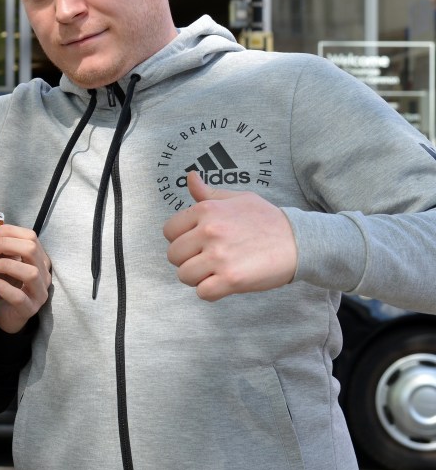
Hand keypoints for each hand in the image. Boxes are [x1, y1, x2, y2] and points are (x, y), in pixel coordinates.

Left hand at [0, 224, 51, 333]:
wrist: (8, 315)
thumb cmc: (8, 285)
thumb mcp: (6, 264)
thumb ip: (3, 251)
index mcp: (40, 259)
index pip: (31, 236)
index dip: (9, 231)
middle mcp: (44, 274)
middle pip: (31, 250)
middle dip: (5, 244)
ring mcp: (39, 293)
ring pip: (30, 273)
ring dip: (5, 265)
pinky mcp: (29, 309)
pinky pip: (19, 297)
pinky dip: (3, 287)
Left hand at [162, 171, 297, 301]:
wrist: (300, 241)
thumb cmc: (267, 219)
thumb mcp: (238, 198)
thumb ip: (208, 193)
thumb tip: (190, 177)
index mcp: (206, 210)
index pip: (169, 231)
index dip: (180, 239)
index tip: (196, 243)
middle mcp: (209, 232)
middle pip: (173, 255)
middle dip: (186, 259)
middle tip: (206, 259)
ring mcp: (219, 256)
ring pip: (184, 275)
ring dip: (197, 277)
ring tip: (215, 271)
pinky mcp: (231, 279)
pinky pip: (202, 293)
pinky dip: (210, 292)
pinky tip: (223, 283)